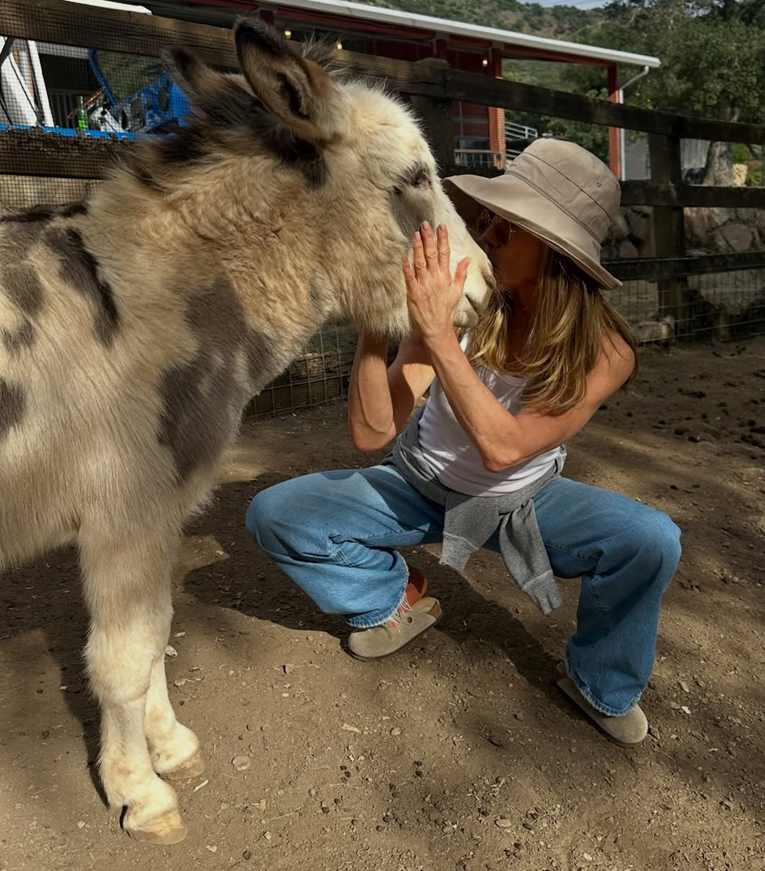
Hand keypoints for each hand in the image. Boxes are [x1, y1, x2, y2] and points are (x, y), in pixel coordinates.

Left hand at [403, 222, 469, 346]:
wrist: (436, 328)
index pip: (444, 253)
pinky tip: (404, 254)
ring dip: (417, 247)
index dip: (443, 239)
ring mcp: (423, 285)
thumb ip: (461, 274)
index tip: (441, 226)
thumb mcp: (457, 292)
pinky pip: (409, 276)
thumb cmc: (446, 311)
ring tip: (416, 234)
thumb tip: (466, 259)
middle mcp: (435, 279)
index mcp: (446, 277)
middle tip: (425, 224)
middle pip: (432, 254)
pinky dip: (406, 265)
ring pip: (420, 262)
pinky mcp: (413, 292)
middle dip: (429, 238)